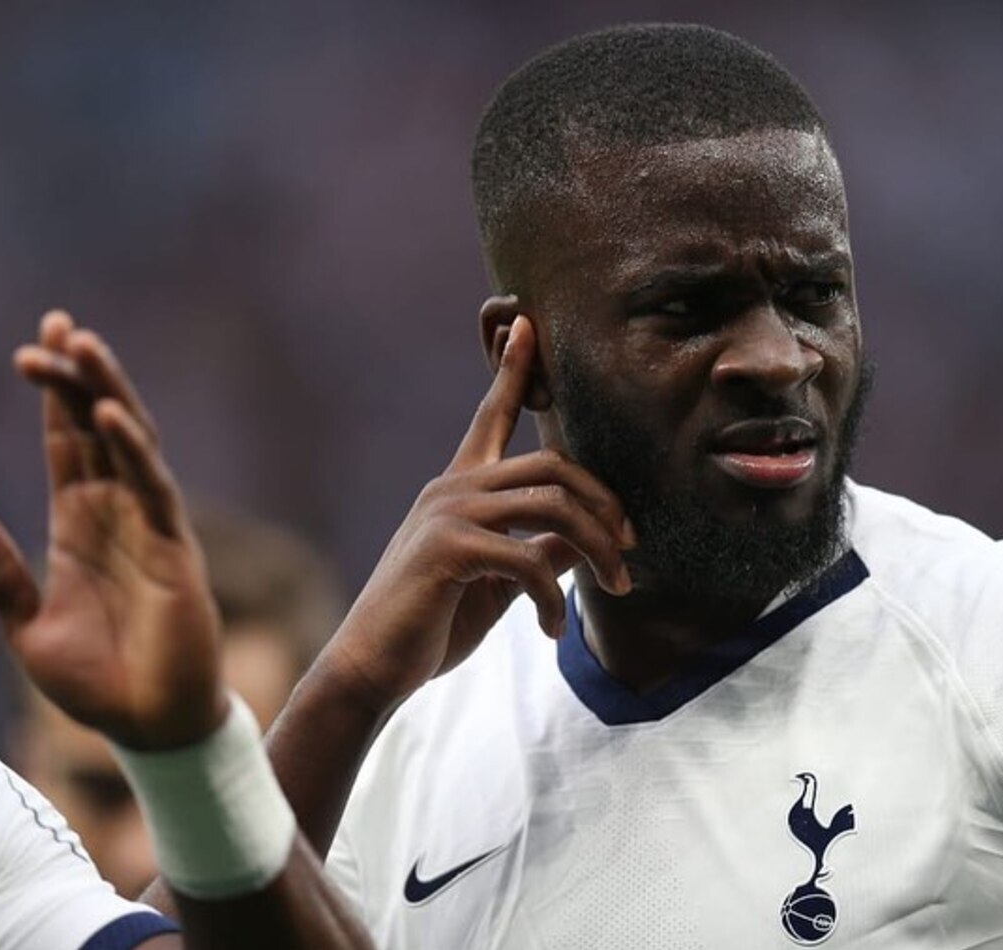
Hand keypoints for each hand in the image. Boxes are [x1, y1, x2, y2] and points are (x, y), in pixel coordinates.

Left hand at [0, 311, 226, 750]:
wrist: (148, 726)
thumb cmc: (95, 681)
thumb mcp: (24, 625)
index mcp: (81, 525)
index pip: (67, 443)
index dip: (54, 394)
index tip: (38, 342)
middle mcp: (118, 514)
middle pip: (98, 428)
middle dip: (78, 376)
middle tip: (57, 324)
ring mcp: (150, 527)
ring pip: (131, 443)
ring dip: (106, 393)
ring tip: (82, 346)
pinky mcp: (175, 550)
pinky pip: (155, 488)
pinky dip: (134, 451)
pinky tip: (110, 419)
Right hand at [324, 315, 632, 711]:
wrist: (372, 667)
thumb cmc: (433, 624)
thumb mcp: (499, 584)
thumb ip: (542, 553)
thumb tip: (590, 542)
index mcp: (461, 487)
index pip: (492, 415)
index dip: (513, 370)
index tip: (527, 323)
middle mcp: (452, 488)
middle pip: (553, 466)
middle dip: (605, 505)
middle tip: (630, 551)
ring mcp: (447, 513)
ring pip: (551, 506)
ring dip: (597, 549)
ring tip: (616, 588)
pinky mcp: (447, 549)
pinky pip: (529, 559)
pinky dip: (554, 597)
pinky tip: (551, 630)